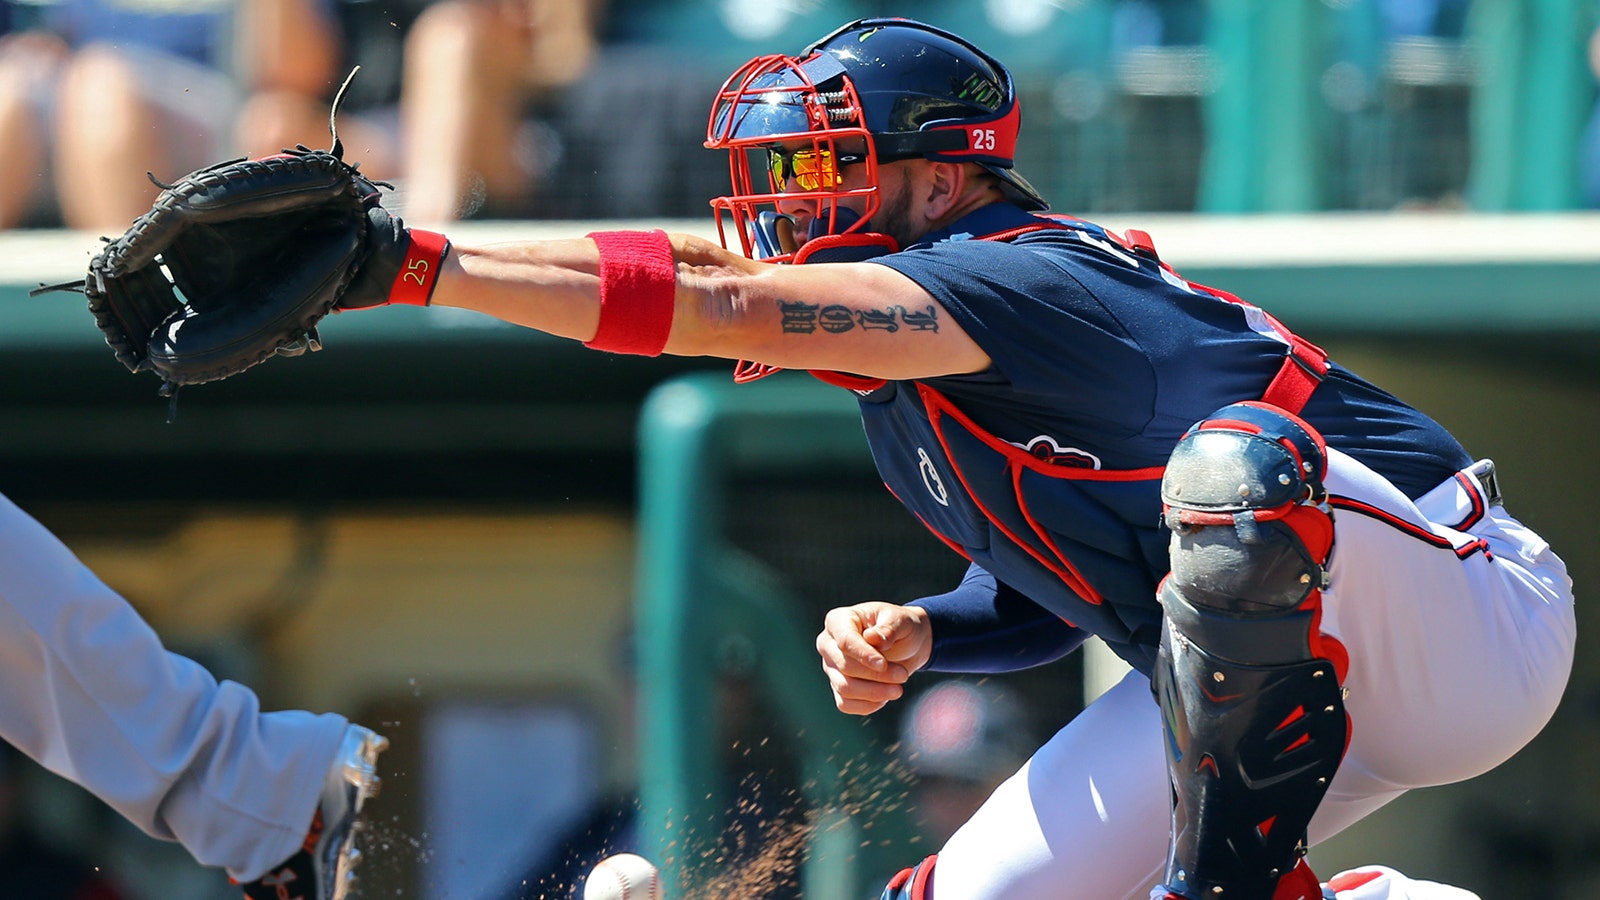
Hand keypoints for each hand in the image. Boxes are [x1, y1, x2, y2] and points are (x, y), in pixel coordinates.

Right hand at [815, 602, 932, 714]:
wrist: (906, 644)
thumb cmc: (900, 627)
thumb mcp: (900, 621)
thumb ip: (888, 629)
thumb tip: (872, 639)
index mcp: (839, 620)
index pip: (845, 641)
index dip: (863, 655)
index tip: (883, 664)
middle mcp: (828, 644)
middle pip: (845, 666)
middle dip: (876, 675)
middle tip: (903, 675)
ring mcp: (831, 667)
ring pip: (845, 688)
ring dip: (874, 692)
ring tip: (898, 689)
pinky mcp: (838, 686)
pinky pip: (845, 704)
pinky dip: (867, 705)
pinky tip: (885, 698)